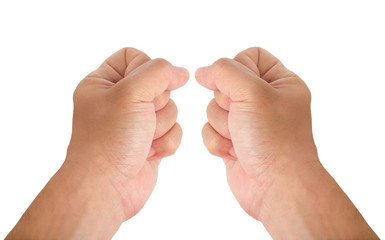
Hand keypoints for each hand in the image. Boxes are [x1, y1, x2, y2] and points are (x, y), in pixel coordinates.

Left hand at [7, 48, 187, 238]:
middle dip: (156, 104)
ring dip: (161, 125)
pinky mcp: (150, 141)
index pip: (134, 56)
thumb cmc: (109, 141)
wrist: (108, 187)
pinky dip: (166, 142)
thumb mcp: (131, 93)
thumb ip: (159, 72)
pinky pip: (174, 130)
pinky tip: (149, 153)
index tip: (142, 88)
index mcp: (103, 83)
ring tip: (142, 140)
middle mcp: (119, 100)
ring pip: (170, 108)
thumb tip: (181, 72)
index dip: (146, 69)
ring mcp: (136, 122)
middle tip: (140, 119)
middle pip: (159, 84)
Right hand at [196, 47, 377, 238]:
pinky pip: (209, 129)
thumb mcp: (252, 93)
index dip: (237, 68)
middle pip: (225, 83)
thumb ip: (224, 72)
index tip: (240, 88)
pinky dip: (217, 141)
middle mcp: (264, 100)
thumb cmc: (275, 141)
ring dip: (222, 125)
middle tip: (243, 118)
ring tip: (241, 139)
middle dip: (227, 104)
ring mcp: (247, 121)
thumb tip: (202, 72)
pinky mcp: (233, 141)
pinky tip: (234, 152)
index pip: (250, 56)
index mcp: (280, 83)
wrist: (275, 187)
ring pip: (213, 108)